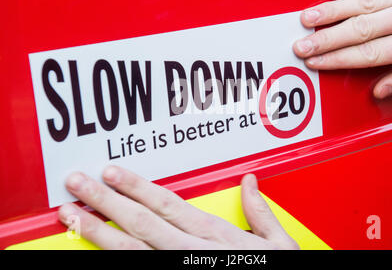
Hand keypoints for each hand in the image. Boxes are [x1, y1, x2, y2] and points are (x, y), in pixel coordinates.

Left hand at [58, 166, 298, 249]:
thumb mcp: (278, 245)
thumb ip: (260, 212)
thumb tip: (250, 182)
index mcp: (214, 237)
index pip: (167, 205)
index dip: (136, 187)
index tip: (112, 173)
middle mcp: (191, 253)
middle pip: (141, 222)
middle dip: (106, 201)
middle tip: (78, 183)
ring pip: (130, 250)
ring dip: (97, 231)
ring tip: (71, 214)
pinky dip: (112, 261)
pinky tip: (92, 251)